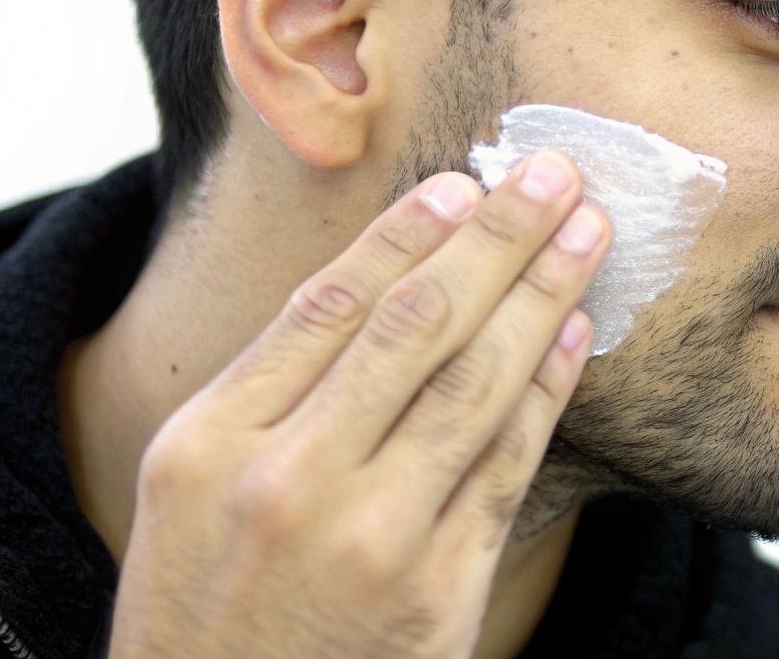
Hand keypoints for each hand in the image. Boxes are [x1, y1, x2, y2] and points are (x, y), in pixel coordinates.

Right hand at [108, 150, 609, 658]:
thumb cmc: (209, 603)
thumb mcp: (191, 489)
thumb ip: (272, 391)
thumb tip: (384, 278)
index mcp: (212, 442)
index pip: (328, 306)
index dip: (406, 236)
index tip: (462, 184)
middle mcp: (291, 481)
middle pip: (414, 327)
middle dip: (497, 240)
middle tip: (552, 175)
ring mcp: (372, 538)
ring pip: (475, 384)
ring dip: (542, 295)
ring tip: (587, 233)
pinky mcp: (439, 590)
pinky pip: (508, 465)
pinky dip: (547, 390)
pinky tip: (576, 334)